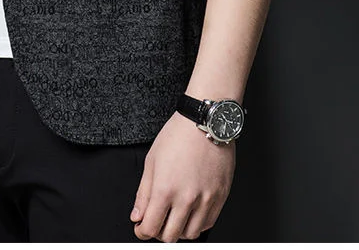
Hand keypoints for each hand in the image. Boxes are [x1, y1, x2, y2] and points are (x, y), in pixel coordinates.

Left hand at [130, 111, 234, 241]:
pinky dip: (196, 224)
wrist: (205, 122)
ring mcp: (206, 200)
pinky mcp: (220, 197)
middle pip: (170, 236)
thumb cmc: (178, 135)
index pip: (151, 227)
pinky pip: (208, 224)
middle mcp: (187, 199)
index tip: (140, 228)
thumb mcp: (151, 160)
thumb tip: (137, 215)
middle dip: (158, 232)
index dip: (142, 231)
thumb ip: (143, 193)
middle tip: (155, 221)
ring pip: (190, 234)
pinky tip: (189, 211)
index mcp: (165, 189)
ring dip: (178, 230)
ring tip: (173, 216)